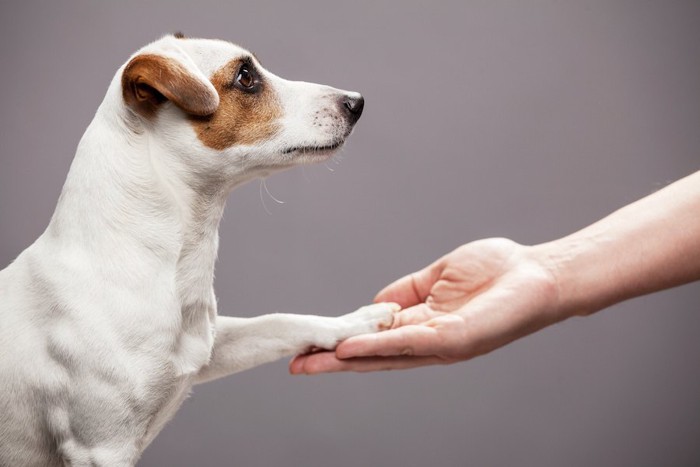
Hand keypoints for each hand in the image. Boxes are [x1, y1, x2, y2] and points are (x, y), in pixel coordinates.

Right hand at [289, 238, 563, 372]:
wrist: (538, 274)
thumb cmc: (496, 272)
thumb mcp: (437, 276)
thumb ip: (405, 291)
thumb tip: (373, 303)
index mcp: (423, 325)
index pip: (374, 337)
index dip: (342, 340)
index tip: (311, 343)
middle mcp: (427, 341)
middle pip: (373, 355)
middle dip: (333, 361)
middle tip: (296, 365)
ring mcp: (440, 343)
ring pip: (384, 356)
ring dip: (346, 360)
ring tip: (311, 362)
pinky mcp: (454, 339)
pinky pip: (409, 343)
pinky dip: (377, 347)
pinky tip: (349, 350)